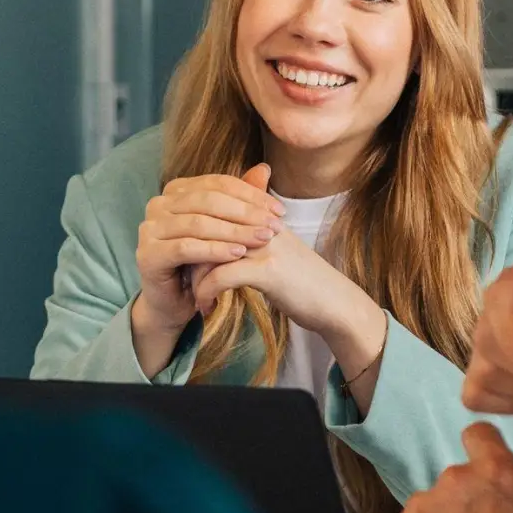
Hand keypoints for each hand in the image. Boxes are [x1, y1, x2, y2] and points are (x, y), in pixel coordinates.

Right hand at [132, 165, 285, 340]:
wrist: (175, 302)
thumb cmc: (202, 263)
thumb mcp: (224, 230)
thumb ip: (240, 201)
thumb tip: (264, 169)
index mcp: (175, 191)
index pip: (217, 184)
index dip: (251, 195)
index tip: (280, 211)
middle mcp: (158, 204)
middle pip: (208, 201)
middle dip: (245, 214)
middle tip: (273, 226)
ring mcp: (149, 229)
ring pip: (198, 224)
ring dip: (234, 232)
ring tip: (261, 240)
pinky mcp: (148, 254)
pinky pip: (186, 247)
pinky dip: (214, 250)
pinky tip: (238, 255)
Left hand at [191, 226, 382, 366]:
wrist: (333, 301)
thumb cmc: (300, 277)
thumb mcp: (271, 247)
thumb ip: (244, 234)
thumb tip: (211, 233)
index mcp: (260, 213)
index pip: (212, 207)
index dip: (191, 228)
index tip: (180, 251)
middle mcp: (261, 223)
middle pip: (206, 225)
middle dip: (187, 252)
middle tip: (179, 273)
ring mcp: (265, 244)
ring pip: (210, 250)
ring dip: (194, 276)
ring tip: (191, 292)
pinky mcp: (268, 270)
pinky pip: (221, 275)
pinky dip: (206, 292)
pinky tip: (205, 305)